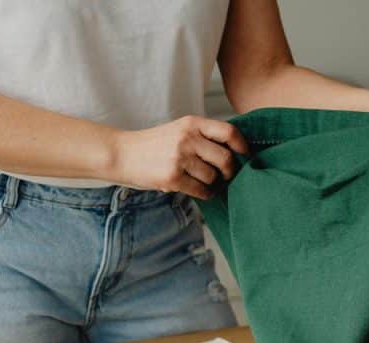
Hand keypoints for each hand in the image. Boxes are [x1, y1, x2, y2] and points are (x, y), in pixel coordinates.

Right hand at [112, 116, 248, 198]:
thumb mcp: (179, 129)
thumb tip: (233, 152)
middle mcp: (187, 138)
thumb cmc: (154, 144)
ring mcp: (179, 158)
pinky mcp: (172, 177)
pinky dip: (204, 193)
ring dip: (212, 183)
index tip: (244, 154)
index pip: (228, 132)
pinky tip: (200, 191)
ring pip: (212, 176)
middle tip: (227, 175)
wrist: (123, 154)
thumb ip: (202, 136)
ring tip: (205, 182)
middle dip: (229, 170)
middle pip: (225, 158)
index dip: (242, 145)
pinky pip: (200, 190)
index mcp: (192, 123)